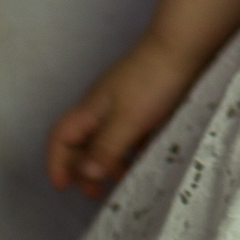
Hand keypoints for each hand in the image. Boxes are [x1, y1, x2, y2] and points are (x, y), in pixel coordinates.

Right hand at [44, 32, 207, 199]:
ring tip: (122, 179)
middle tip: (94, 193)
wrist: (183, 46)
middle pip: (81, 141)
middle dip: (82, 168)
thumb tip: (84, 174)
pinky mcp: (145, 102)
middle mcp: (102, 106)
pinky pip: (130, 131)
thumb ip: (106, 147)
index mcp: (90, 109)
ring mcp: (124, 103)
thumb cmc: (152, 81)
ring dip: (108, 161)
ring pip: (106, 137)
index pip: (60, 137)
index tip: (62, 187)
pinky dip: (131, 148)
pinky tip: (144, 159)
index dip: (56, 162)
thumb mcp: (127, 120)